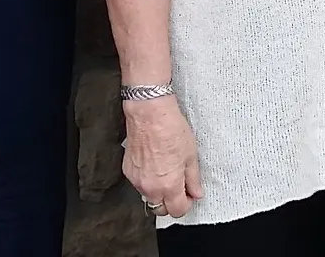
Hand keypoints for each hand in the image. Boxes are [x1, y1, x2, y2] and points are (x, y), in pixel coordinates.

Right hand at [122, 95, 202, 218]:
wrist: (149, 114)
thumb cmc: (171, 130)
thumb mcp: (191, 155)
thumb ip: (193, 179)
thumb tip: (196, 193)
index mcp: (168, 185)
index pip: (177, 211)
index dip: (186, 204)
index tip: (189, 195)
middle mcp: (150, 187)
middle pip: (160, 209)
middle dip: (171, 202)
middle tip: (179, 186)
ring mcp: (136, 180)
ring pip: (149, 197)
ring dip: (158, 191)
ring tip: (166, 171)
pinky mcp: (128, 171)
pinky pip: (139, 184)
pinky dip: (147, 180)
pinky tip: (154, 164)